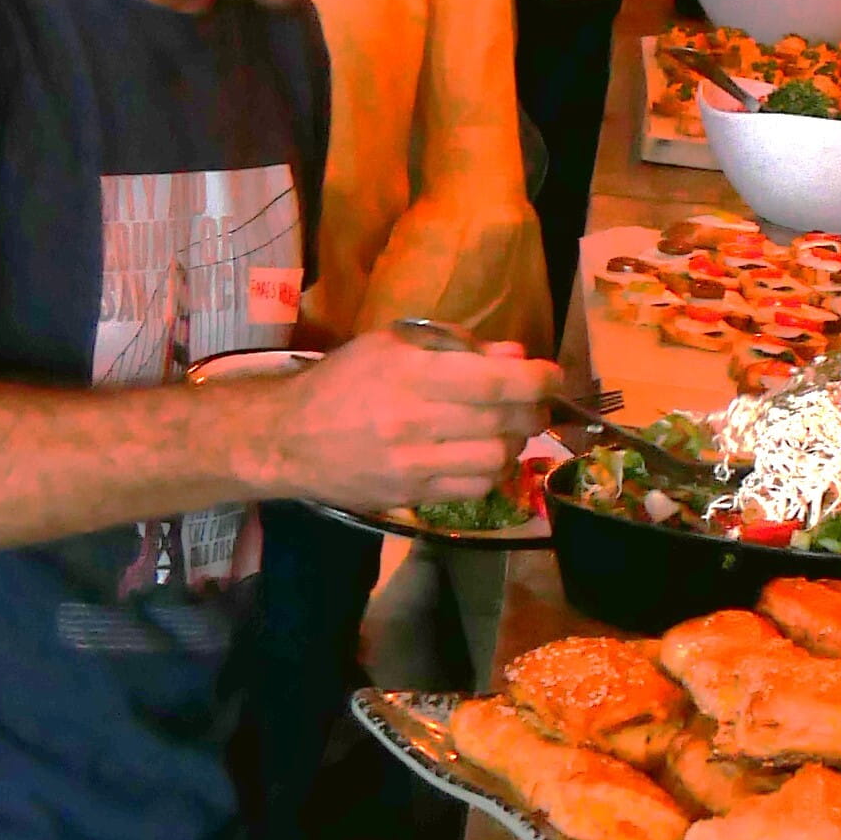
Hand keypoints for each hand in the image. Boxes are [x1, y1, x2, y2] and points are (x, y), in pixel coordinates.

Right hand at [253, 337, 560, 515]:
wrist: (288, 438)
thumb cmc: (344, 381)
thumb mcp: (393, 344)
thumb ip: (456, 345)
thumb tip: (515, 356)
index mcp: (410, 373)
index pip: (495, 382)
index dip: (538, 380)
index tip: (552, 376)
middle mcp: (413, 419)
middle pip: (504, 422)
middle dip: (532, 411)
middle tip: (533, 403)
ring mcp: (412, 463)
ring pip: (496, 459)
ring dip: (514, 443)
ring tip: (506, 430)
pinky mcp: (411, 495)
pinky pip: (474, 489)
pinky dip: (493, 472)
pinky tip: (485, 457)